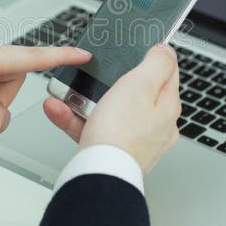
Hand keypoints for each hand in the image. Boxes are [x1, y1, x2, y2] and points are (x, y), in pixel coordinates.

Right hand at [44, 44, 180, 173]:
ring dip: (84, 99)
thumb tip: (166, 50)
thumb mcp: (140, 84)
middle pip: (134, 91)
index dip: (150, 57)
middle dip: (109, 81)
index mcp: (167, 106)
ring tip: (67, 94)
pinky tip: (58, 109)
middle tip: (95, 77)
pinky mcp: (113, 150)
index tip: (133, 51)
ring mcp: (135, 139)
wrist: (99, 175)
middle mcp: (155, 125)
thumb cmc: (120, 134)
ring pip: (109, 110)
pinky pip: (93, 127)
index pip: (167, 72)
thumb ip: (157, 63)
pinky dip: (75, 118)